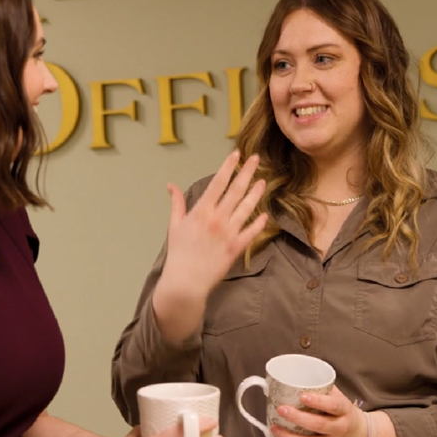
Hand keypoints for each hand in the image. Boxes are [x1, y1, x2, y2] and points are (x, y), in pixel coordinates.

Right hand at [162, 150, 266, 299]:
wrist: (186, 282)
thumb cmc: (179, 252)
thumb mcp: (174, 225)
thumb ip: (177, 203)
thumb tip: (171, 185)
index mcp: (202, 211)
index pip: (218, 183)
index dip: (228, 167)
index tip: (236, 155)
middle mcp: (218, 219)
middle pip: (236, 191)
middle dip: (247, 172)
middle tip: (256, 159)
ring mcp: (229, 233)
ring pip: (247, 208)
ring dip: (256, 193)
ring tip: (263, 181)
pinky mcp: (237, 248)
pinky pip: (251, 232)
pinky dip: (259, 223)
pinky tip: (265, 214)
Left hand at [270, 386, 365, 436]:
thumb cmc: (346, 414)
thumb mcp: (340, 398)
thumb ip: (323, 388)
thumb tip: (298, 375)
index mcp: (344, 411)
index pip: (333, 406)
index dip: (318, 401)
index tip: (303, 396)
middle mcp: (339, 430)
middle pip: (318, 425)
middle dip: (297, 418)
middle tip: (281, 409)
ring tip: (275, 428)